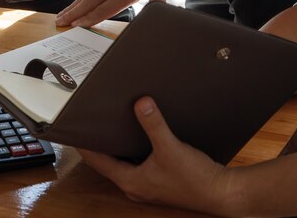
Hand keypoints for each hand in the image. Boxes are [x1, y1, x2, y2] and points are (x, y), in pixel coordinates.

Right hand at [55, 0, 167, 26]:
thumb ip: (157, 3)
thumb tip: (161, 16)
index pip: (102, 10)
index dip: (88, 19)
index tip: (76, 25)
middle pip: (89, 4)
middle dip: (73, 15)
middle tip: (60, 23)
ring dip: (72, 7)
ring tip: (61, 17)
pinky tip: (75, 4)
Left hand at [78, 97, 238, 215]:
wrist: (222, 192)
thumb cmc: (196, 178)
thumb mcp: (171, 147)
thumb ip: (154, 124)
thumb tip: (141, 103)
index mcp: (131, 181)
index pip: (98, 160)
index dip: (85, 145)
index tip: (73, 130)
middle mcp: (135, 186)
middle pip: (108, 162)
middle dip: (99, 144)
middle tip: (91, 124)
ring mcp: (147, 185)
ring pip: (123, 164)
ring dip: (117, 147)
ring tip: (111, 127)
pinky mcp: (159, 181)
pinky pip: (137, 164)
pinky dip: (132, 151)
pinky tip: (138, 139)